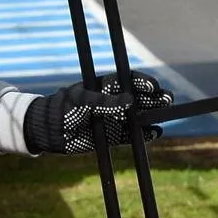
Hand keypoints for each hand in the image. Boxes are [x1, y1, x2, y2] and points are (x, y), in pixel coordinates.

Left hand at [23, 71, 171, 154]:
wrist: (50, 132)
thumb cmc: (64, 109)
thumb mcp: (82, 102)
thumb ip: (105, 101)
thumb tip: (130, 100)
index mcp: (105, 87)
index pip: (129, 81)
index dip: (143, 83)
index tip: (153, 87)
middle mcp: (112, 102)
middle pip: (138, 98)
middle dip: (154, 98)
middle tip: (167, 99)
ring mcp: (114, 118)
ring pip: (138, 116)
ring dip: (152, 115)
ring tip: (165, 114)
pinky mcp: (113, 135)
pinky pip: (132, 134)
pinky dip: (144, 134)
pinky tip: (155, 132)